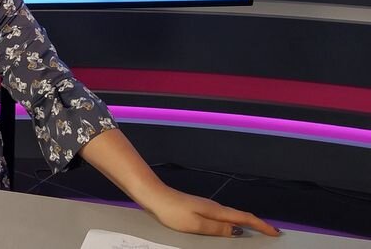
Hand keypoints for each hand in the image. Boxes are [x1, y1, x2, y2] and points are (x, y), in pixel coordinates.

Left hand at [149, 187, 279, 236]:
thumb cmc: (173, 211)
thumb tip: (238, 232)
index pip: (243, 218)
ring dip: (244, 223)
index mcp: (216, 211)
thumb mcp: (196, 224)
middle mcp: (213, 207)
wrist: (155, 196)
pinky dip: (231, 222)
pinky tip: (229, 227)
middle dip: (256, 224)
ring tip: (254, 232)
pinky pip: (221, 217)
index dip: (260, 225)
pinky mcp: (198, 208)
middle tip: (270, 233)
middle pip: (240, 216)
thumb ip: (217, 229)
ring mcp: (206, 206)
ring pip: (230, 216)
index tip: (275, 231)